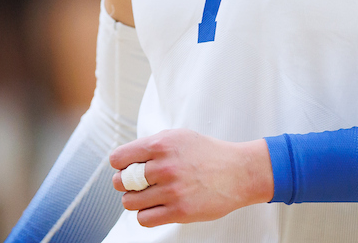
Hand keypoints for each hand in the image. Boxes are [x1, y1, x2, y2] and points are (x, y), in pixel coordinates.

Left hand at [109, 129, 272, 226]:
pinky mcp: (180, 211)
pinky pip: (144, 219)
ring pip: (130, 202)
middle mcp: (165, 166)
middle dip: (125, 184)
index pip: (118, 158)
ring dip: (136, 201)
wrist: (239, 172)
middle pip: (120, 182)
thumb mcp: (180, 137)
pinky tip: (158, 207)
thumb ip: (152, 145)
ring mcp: (172, 190)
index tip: (127, 168)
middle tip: (137, 184)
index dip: (120, 165)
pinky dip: (147, 215)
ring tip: (150, 196)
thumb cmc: (208, 154)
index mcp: (162, 144)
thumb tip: (124, 160)